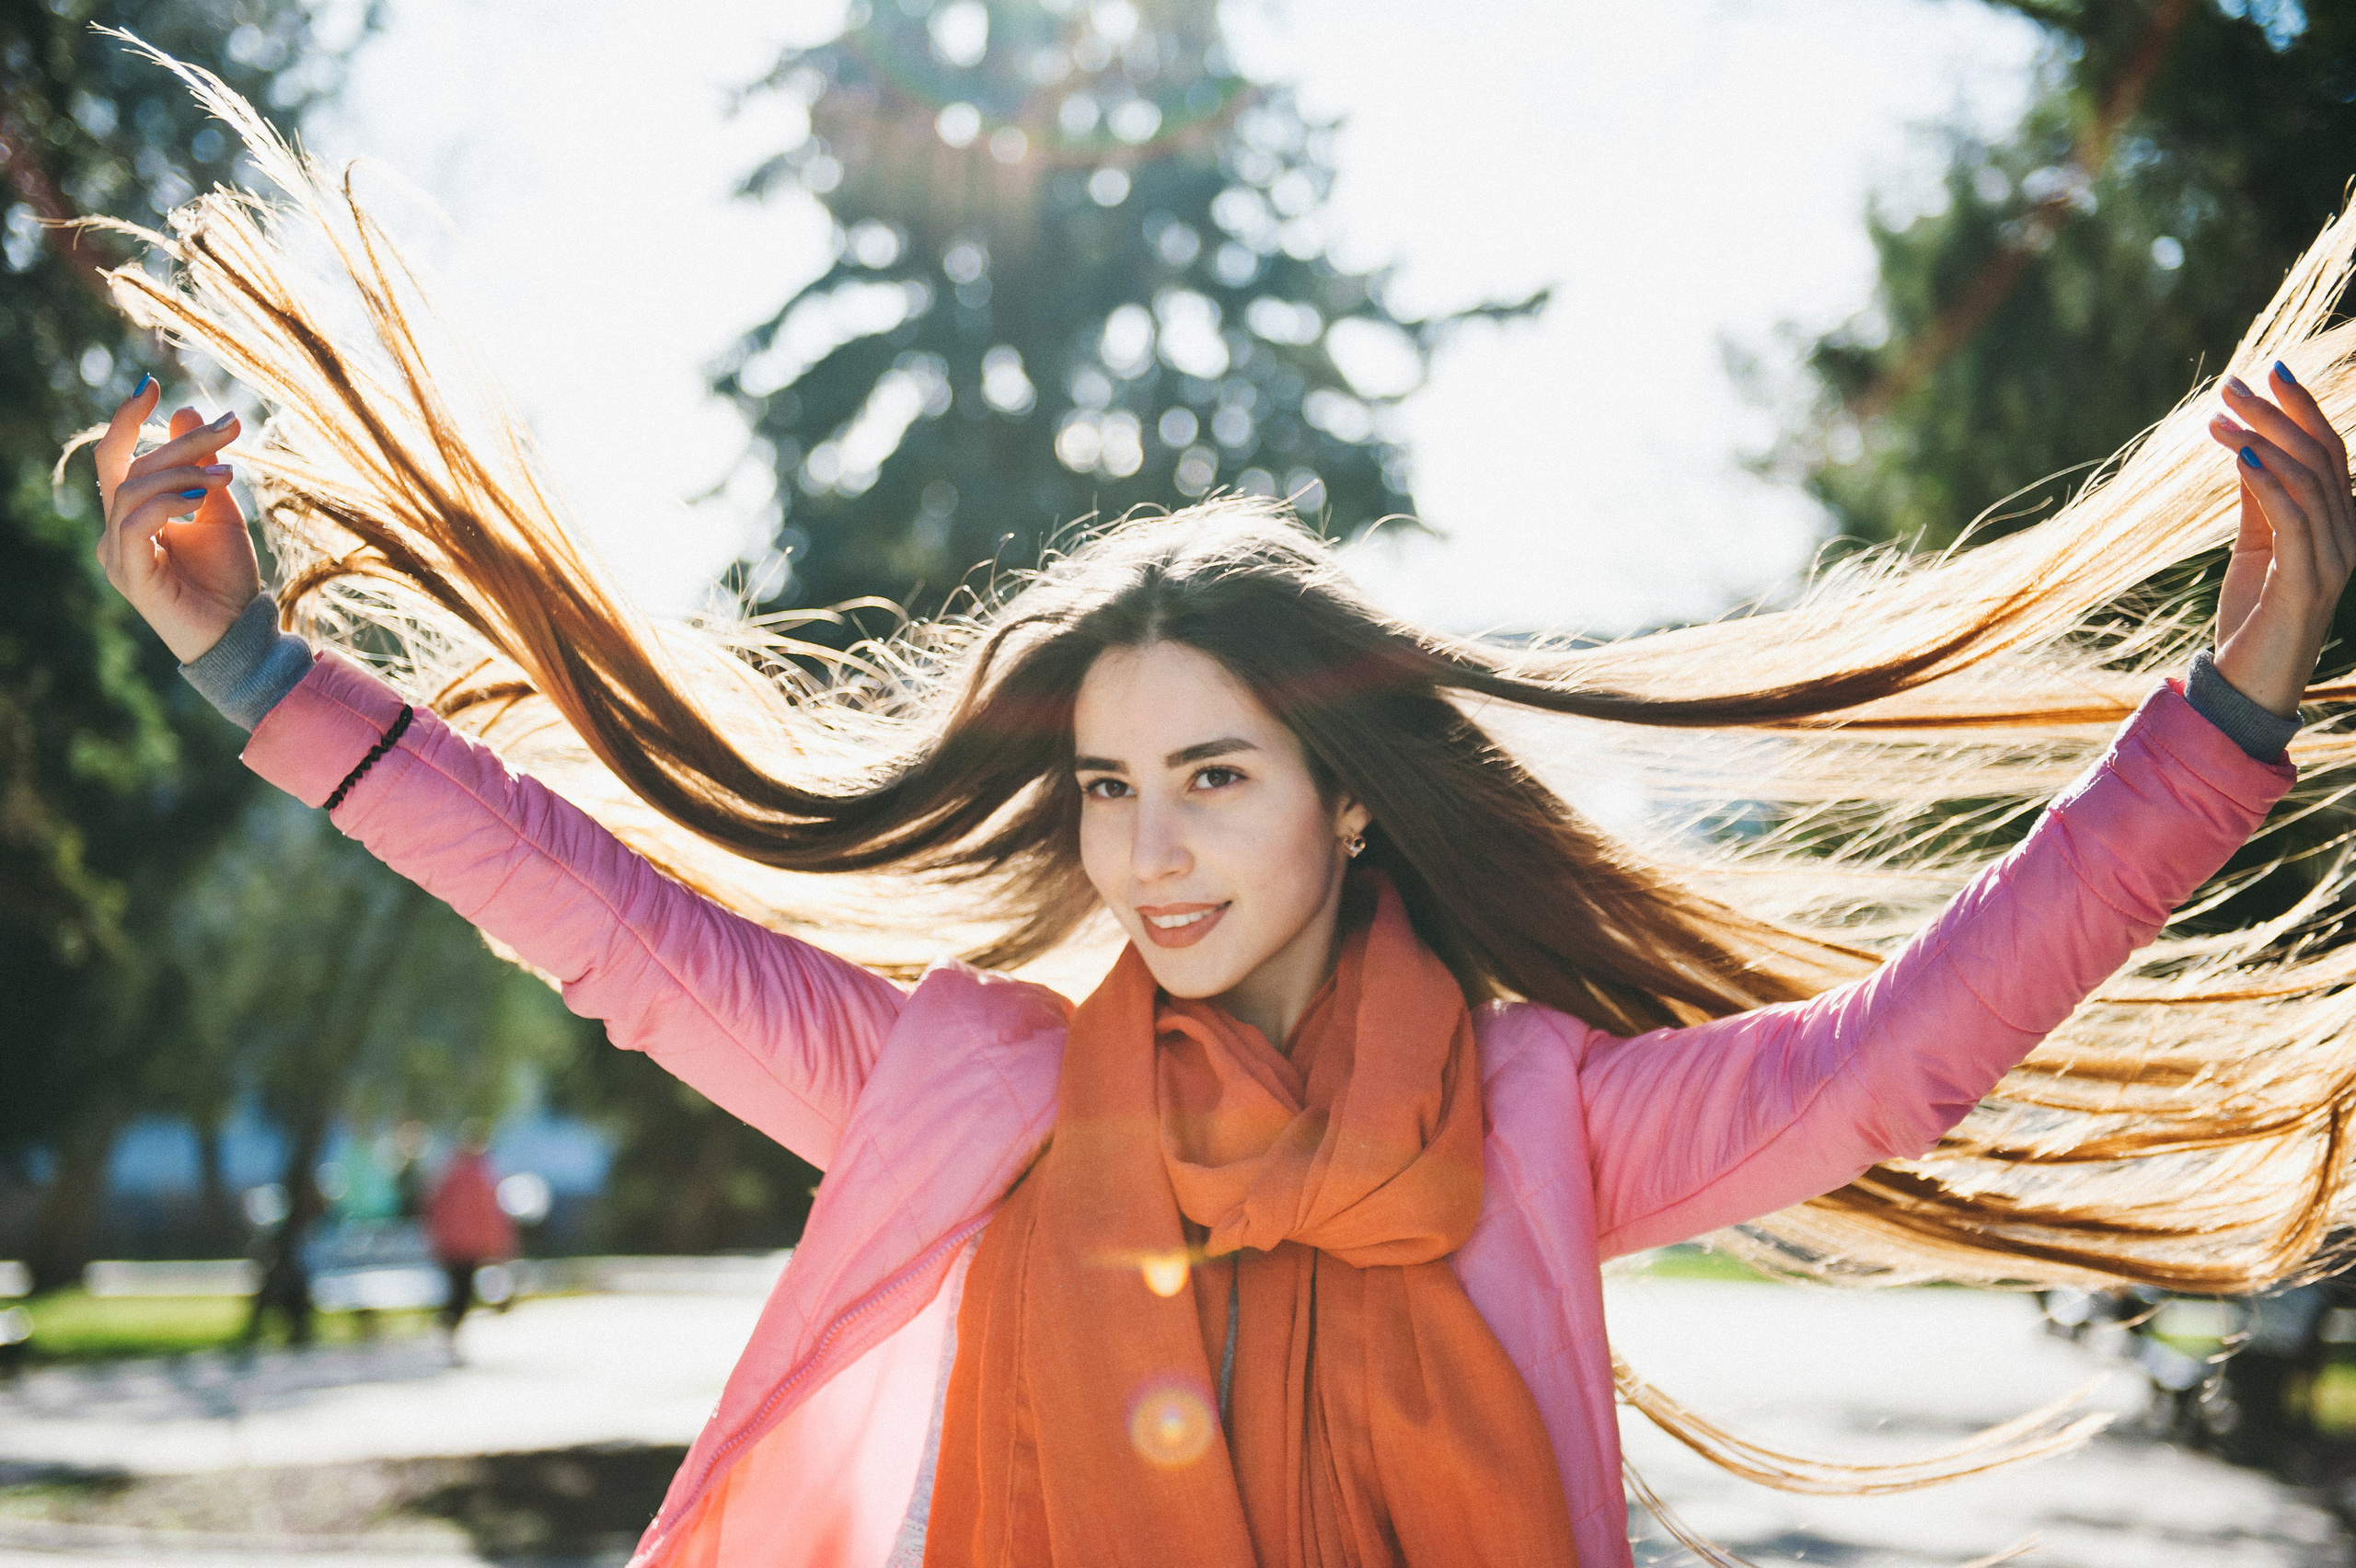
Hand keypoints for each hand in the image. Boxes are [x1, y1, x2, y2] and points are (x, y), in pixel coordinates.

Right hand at [94, 378, 256, 664]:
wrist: (241, 632)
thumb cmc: (228, 578)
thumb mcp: (218, 509)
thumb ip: (200, 466)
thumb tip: (189, 410)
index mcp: (130, 514)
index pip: (118, 457)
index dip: (128, 418)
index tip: (153, 383)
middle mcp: (114, 531)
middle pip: (128, 466)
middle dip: (179, 442)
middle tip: (228, 428)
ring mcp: (116, 554)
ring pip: (131, 489)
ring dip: (181, 471)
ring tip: (225, 473)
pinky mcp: (128, 575)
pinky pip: (134, 523)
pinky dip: (166, 502)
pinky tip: (200, 497)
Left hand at [2206, 360, 2354, 717]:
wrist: (2248, 686)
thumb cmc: (2252, 617)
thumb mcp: (2254, 547)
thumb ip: (2259, 500)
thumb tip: (2249, 447)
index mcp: (2340, 524)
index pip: (2329, 451)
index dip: (2301, 408)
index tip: (2264, 371)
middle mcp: (2349, 535)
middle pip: (2323, 455)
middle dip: (2280, 412)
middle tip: (2234, 383)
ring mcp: (2335, 559)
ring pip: (2309, 480)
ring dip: (2262, 439)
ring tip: (2220, 416)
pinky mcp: (2309, 582)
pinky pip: (2294, 518)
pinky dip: (2267, 481)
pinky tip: (2238, 455)